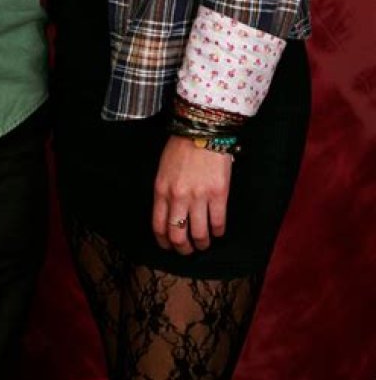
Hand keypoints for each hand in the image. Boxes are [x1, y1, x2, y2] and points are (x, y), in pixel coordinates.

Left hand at [152, 135, 232, 255]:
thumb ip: (165, 192)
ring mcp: (199, 197)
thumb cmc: (181, 146)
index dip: (165, 242)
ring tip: (205, 243)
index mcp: (161, 190)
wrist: (203, 129)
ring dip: (202, 243)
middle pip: (178, 236)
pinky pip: (218, 224)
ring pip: (199, 234)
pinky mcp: (218, 194)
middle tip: (189, 250)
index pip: (159, 226)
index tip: (170, 246)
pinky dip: (218, 232)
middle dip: (184, 249)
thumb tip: (170, 215)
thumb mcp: (164, 169)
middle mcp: (178, 197)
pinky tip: (218, 230)